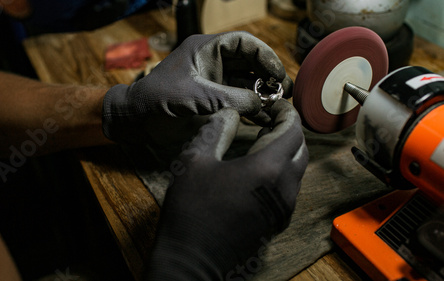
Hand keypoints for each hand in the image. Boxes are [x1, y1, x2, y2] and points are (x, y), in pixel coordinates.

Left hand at [102, 31, 292, 147]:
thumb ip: (232, 99)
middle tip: (286, 91)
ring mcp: (212, 81)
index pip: (243, 43)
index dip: (264, 56)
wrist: (136, 120)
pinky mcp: (211, 99)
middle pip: (248, 62)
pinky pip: (237, 98)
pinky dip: (250, 106)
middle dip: (268, 75)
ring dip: (261, 92)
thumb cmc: (158, 100)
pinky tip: (263, 116)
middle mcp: (211, 62)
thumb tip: (264, 104)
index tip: (278, 73)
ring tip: (279, 105)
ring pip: (245, 81)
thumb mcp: (198, 97)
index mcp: (205, 49)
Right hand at [145, 100, 307, 279]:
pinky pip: (289, 189)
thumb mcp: (195, 160)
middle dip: (290, 130)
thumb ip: (216, 130)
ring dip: (287, 151)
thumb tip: (230, 114)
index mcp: (267, 168)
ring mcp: (283, 208)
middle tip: (269, 119)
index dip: (287, 112)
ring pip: (297, 171)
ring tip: (263, 140)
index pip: (293, 130)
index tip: (275, 103)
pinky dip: (281, 171)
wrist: (193, 260)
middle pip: (301, 150)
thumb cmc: (192, 209)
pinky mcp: (276, 222)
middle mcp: (284, 188)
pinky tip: (259, 169)